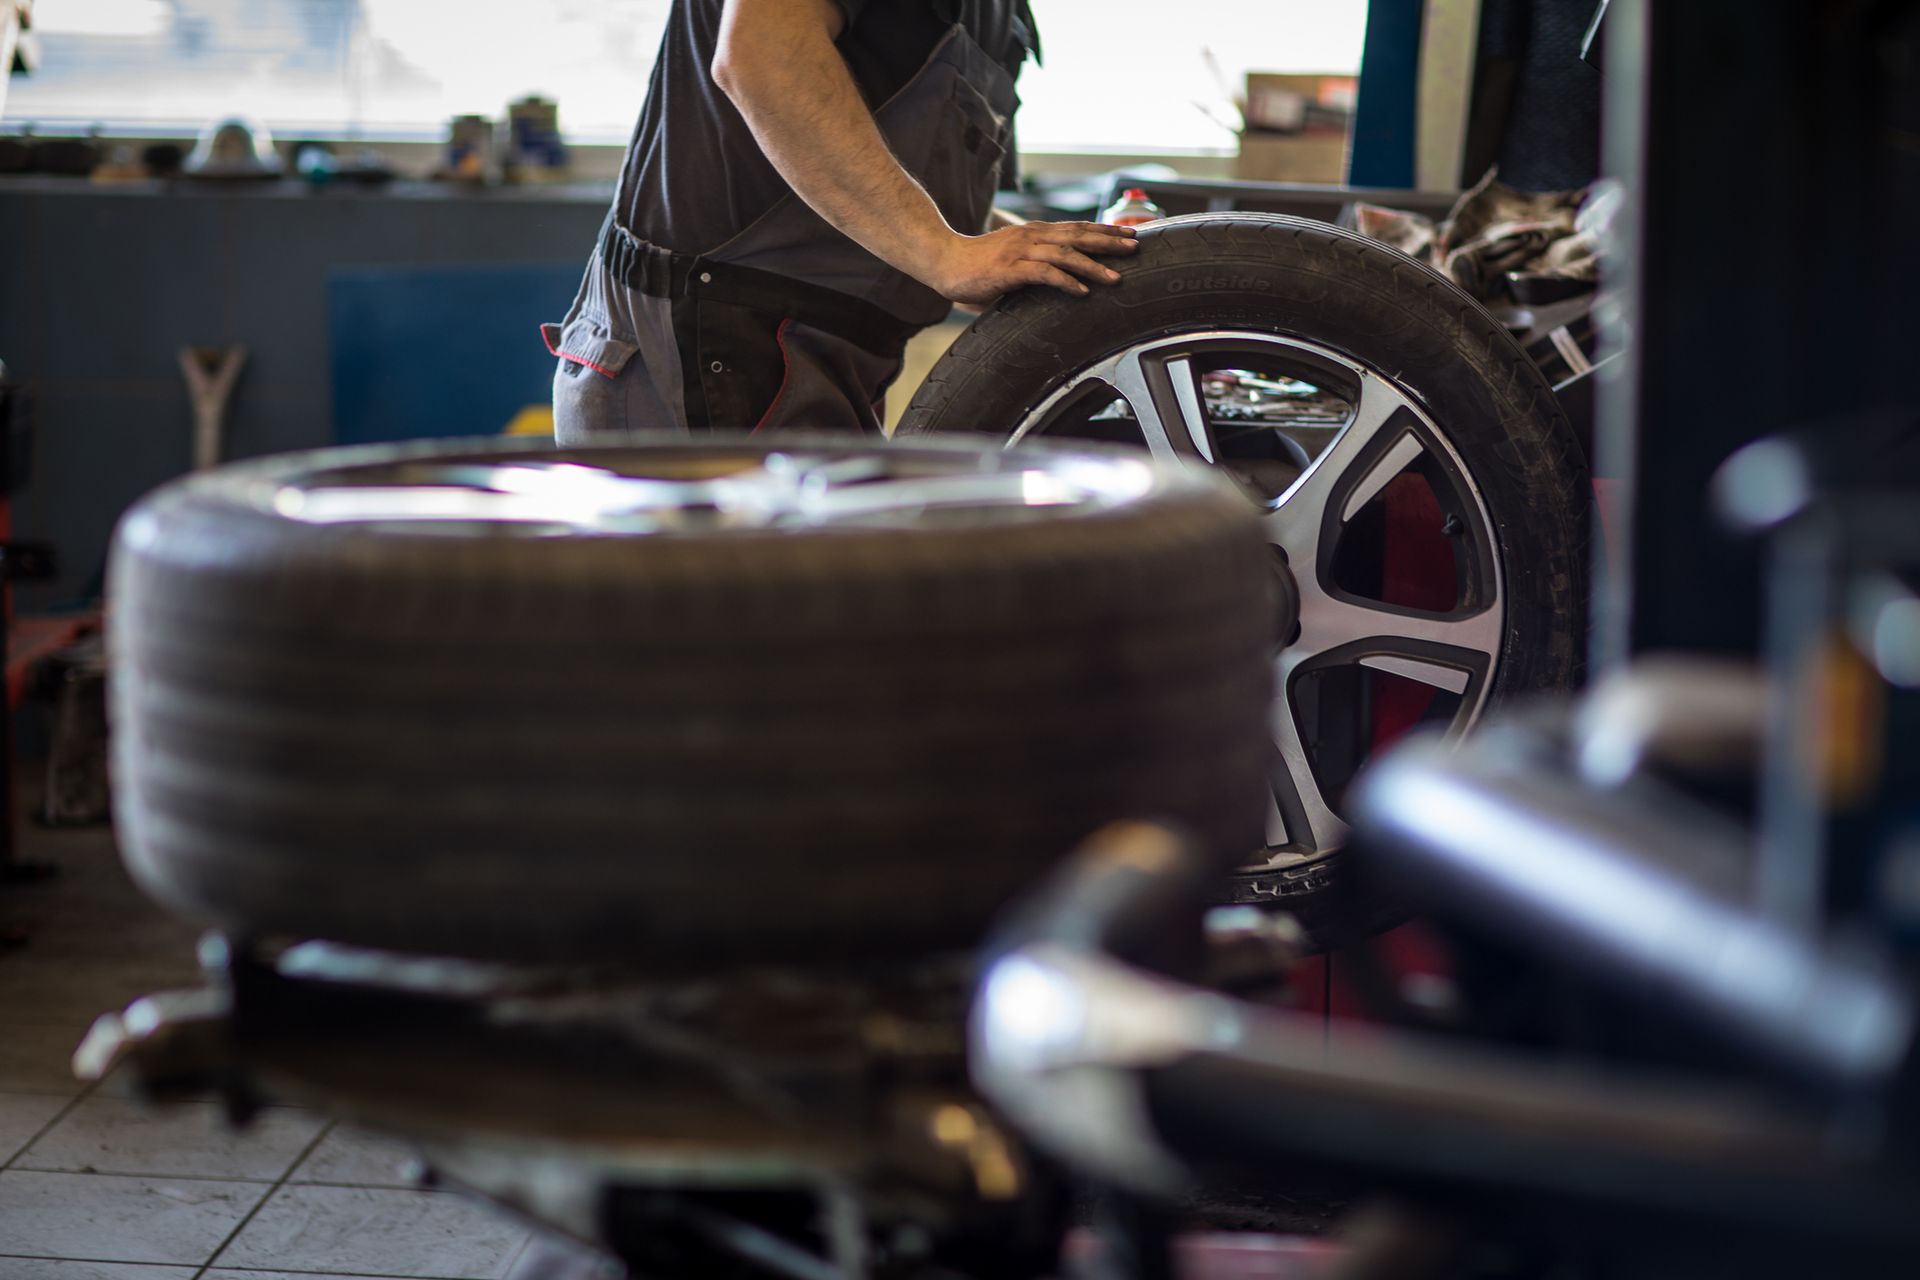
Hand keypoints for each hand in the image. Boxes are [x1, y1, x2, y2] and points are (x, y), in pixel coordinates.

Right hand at [928, 221, 1140, 305]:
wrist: (945, 261)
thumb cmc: (979, 264)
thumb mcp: (1014, 258)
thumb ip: (1038, 262)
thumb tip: (1062, 276)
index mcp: (1035, 232)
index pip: (1077, 228)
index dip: (1105, 231)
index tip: (1130, 235)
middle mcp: (1032, 236)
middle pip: (1079, 236)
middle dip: (1110, 242)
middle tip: (1136, 248)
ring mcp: (1022, 251)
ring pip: (1066, 254)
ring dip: (1093, 266)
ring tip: (1115, 278)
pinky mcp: (1011, 269)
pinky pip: (1044, 274)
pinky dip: (1066, 282)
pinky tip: (1082, 292)